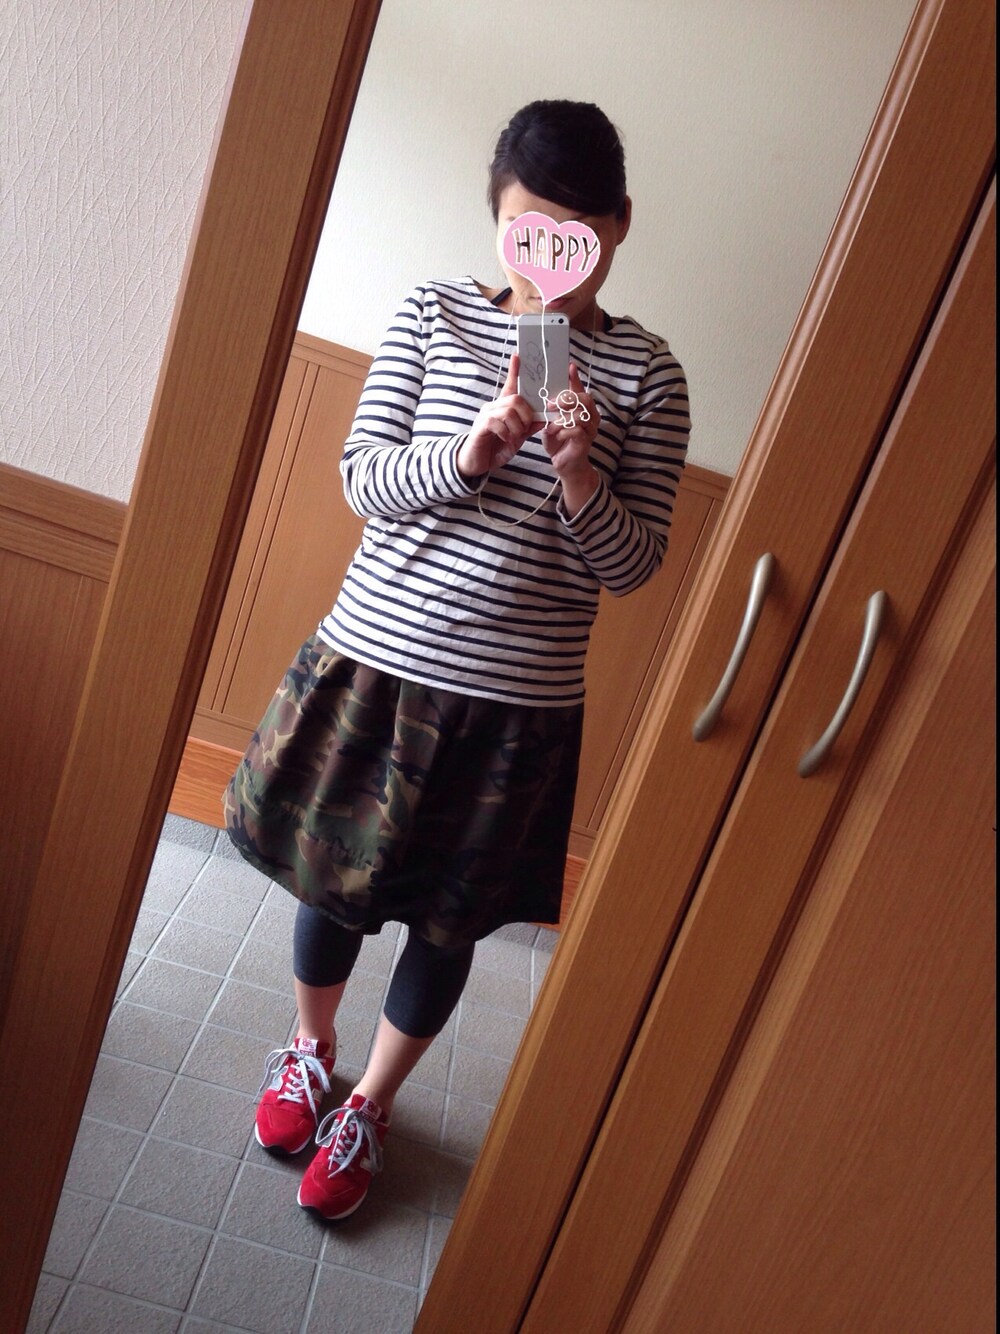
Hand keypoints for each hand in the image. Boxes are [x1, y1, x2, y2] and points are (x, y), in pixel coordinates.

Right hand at [458, 354, 541, 478]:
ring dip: (517, 427)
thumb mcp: (517, 438)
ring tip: (514, 438)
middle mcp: (493, 407)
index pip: (510, 385)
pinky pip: (497, 422)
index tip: (518, 356)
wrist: (476, 463)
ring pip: (509, 410)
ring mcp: (486, 415)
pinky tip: (505, 440)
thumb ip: (529, 427)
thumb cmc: (495, 448)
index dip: (514, 371)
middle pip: (516, 399)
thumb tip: (544, 418)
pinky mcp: (481, 426)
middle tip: (525, 430)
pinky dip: (506, 433)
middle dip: (526, 415)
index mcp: (503, 408)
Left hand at [542, 362, 600, 515]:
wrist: (564, 463)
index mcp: (584, 409)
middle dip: (566, 400)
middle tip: (550, 405)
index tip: (568, 367)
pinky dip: (563, 431)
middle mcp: (592, 417)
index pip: (581, 389)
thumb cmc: (559, 439)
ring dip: (561, 419)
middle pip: (585, 399)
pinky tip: (556, 435)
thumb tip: (549, 389)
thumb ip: (555, 404)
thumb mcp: (554, 419)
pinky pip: (577, 431)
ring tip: (551, 426)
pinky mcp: (586, 442)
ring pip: (579, 415)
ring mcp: (591, 430)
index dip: (575, 378)